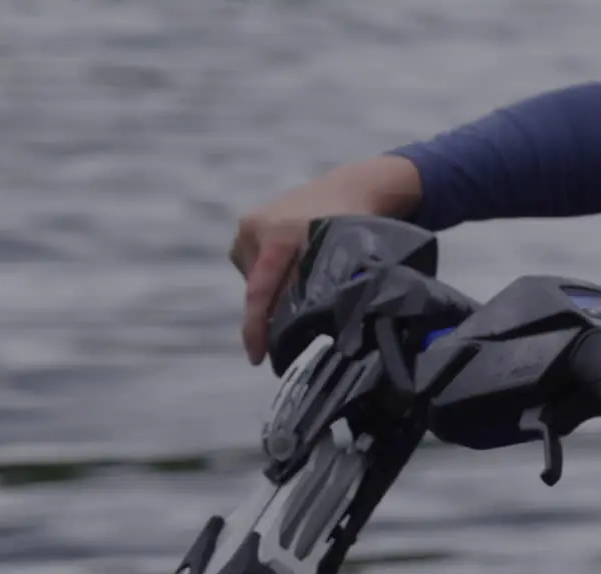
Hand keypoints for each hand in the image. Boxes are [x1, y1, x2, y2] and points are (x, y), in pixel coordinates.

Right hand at [232, 156, 422, 364]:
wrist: (347, 189)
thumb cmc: (354, 227)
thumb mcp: (342, 258)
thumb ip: (320, 289)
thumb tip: (305, 332)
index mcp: (279, 232)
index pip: (260, 291)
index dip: (256, 329)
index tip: (256, 357)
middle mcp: (256, 226)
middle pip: (259, 288)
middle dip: (270, 315)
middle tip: (290, 337)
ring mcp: (248, 225)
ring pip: (257, 280)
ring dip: (274, 293)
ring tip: (304, 286)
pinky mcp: (246, 227)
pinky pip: (255, 267)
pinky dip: (272, 277)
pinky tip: (294, 270)